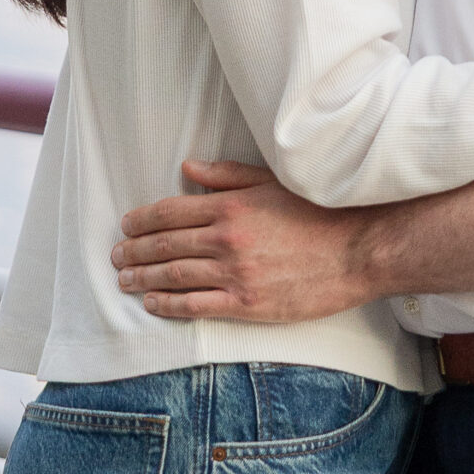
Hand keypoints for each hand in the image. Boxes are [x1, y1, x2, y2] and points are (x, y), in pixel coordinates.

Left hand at [110, 160, 377, 323]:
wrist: (358, 249)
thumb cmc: (318, 212)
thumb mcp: (272, 182)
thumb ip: (227, 176)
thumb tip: (188, 167)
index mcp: (231, 206)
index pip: (171, 211)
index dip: (142, 219)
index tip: (126, 224)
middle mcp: (227, 239)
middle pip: (165, 245)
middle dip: (134, 250)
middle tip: (115, 255)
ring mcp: (236, 274)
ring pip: (174, 277)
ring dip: (143, 278)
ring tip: (124, 279)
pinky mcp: (248, 304)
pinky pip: (196, 306)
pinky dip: (169, 304)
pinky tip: (152, 303)